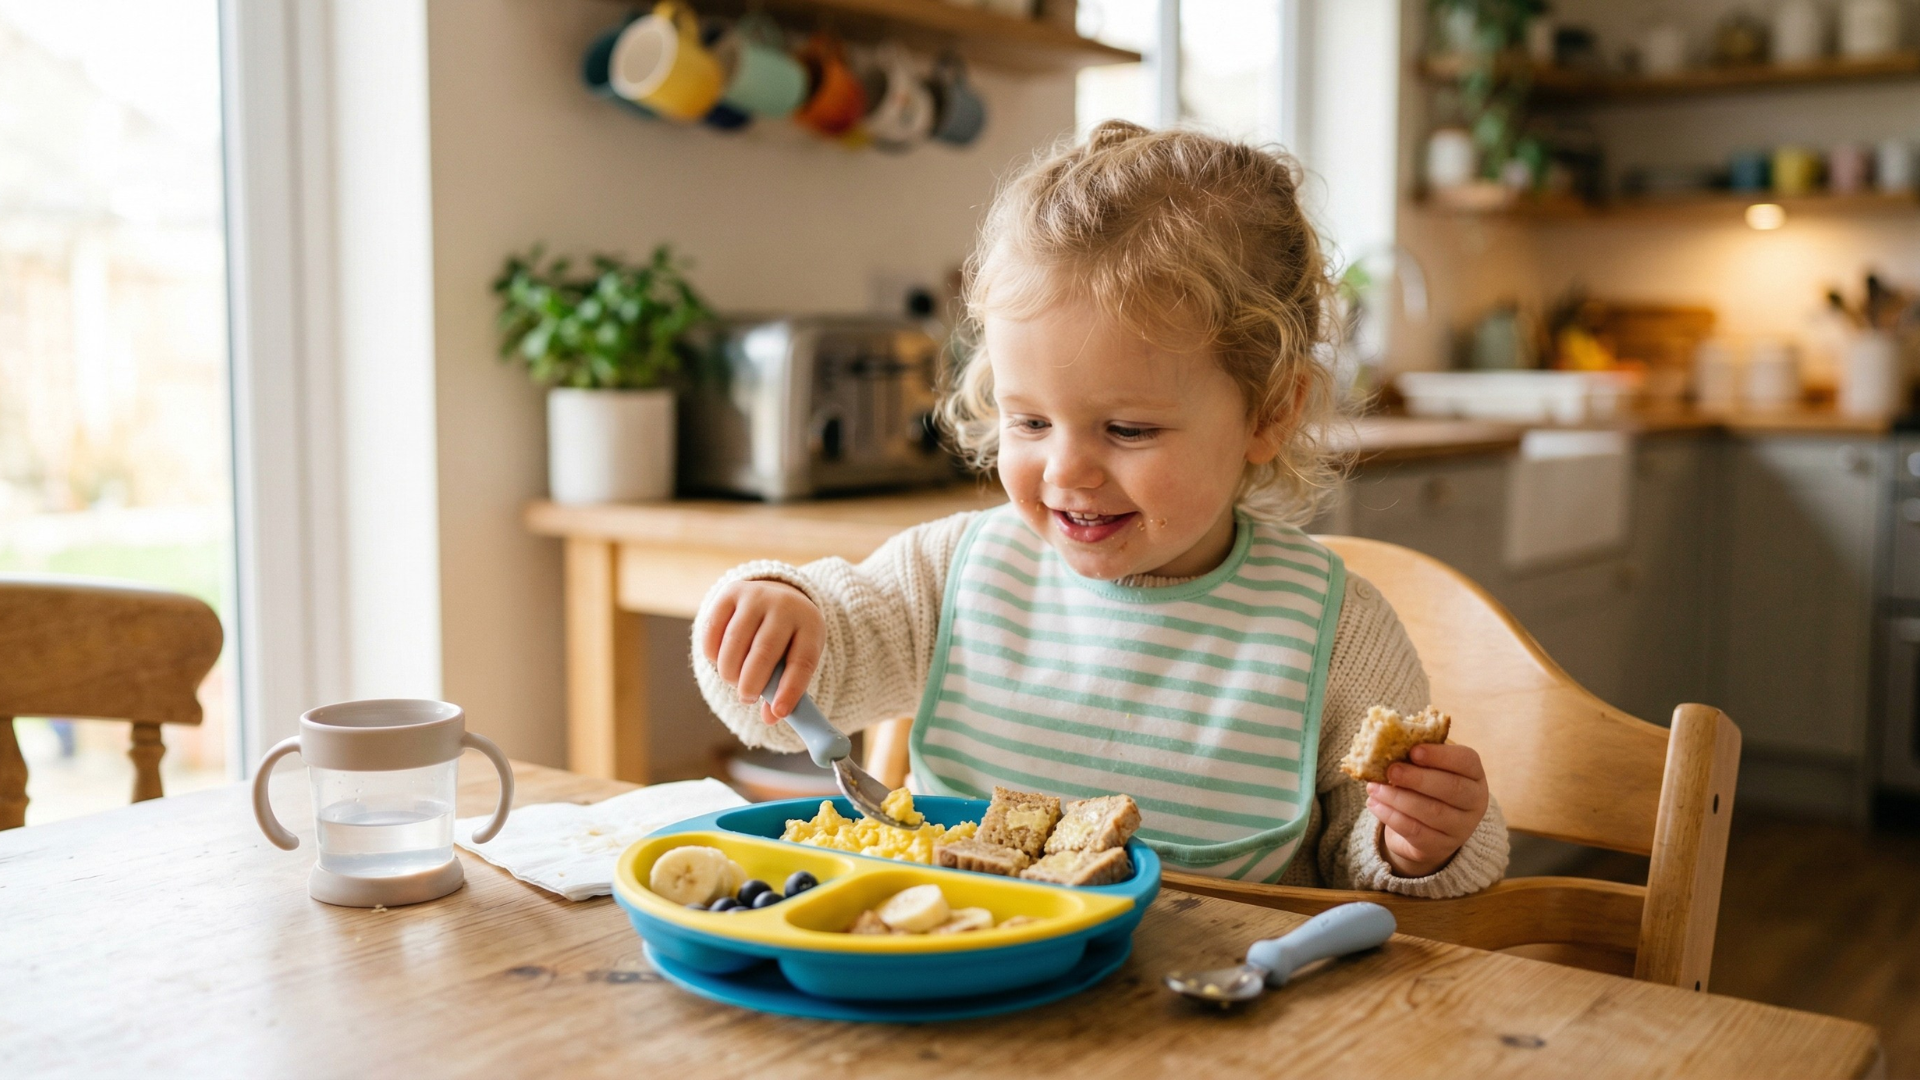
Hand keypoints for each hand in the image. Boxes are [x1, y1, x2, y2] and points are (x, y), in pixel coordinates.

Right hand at [700, 580, 823, 724]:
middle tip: (747, 699)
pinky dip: (714, 654)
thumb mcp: (797, 659)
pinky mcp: (731, 593)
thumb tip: (770, 718)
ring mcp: (757, 596)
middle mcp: (785, 606)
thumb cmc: (788, 640)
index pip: (802, 662)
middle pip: (765, 651)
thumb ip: (785, 689)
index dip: (790, 690)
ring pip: (735, 642)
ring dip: (730, 671)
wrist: (776, 595)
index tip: (778, 713)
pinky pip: (714, 631)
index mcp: (810, 626)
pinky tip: (721, 661)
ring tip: (735, 681)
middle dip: (752, 683)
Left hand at [1364, 742, 1489, 878]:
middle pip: (1452, 788)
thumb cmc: (1427, 786)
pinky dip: (1392, 817)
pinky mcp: (1440, 847)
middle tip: (1391, 770)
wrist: (1427, 829)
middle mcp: (1475, 802)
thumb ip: (1416, 753)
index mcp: (1474, 775)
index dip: (1441, 755)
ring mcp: (1461, 828)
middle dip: (1418, 778)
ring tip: (1374, 788)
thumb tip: (1388, 743)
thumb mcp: (1427, 767)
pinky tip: (1374, 804)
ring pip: (1432, 812)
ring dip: (1399, 798)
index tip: (1414, 750)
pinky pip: (1416, 832)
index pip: (1466, 761)